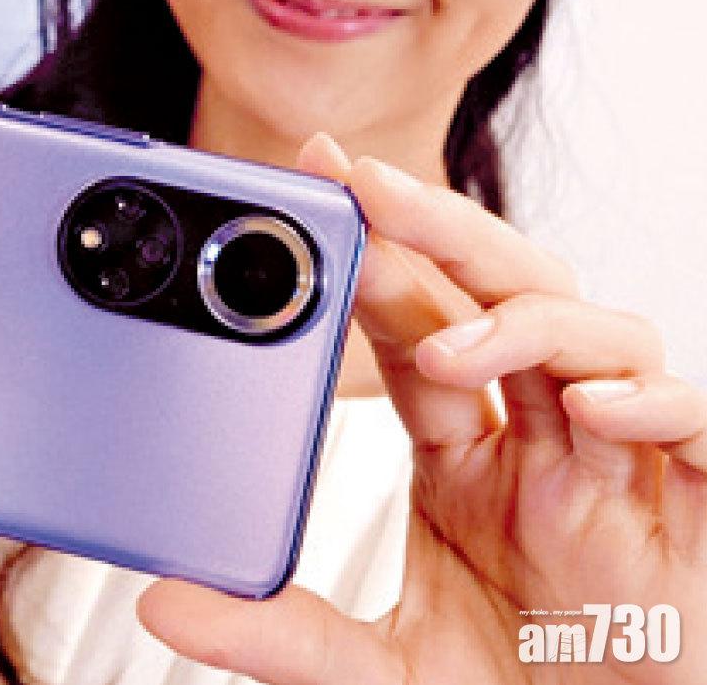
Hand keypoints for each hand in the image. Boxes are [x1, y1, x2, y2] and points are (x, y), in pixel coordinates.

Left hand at [137, 133, 705, 682]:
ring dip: (526, 321)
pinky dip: (654, 402)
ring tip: (453, 349)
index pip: (422, 327)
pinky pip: (696, 429)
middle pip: (507, 294)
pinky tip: (594, 409)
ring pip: (600, 337)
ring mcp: (620, 473)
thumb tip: (168, 604)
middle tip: (370, 184)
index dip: (378, 256)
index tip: (322, 189)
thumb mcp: (379, 667)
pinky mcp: (696, 519)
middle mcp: (544, 444)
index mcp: (469, 459)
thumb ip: (281, 633)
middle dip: (443, 231)